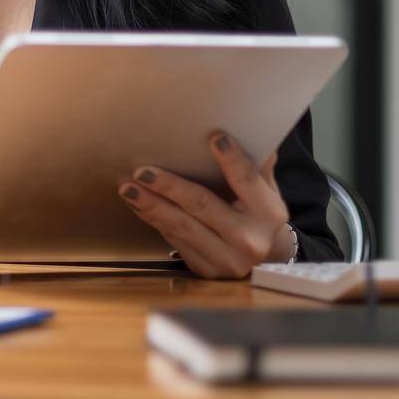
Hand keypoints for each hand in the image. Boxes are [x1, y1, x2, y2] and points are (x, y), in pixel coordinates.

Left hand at [117, 130, 295, 278]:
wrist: (263, 259)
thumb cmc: (257, 213)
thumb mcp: (266, 189)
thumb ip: (257, 164)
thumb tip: (253, 128)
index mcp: (269, 213)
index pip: (246, 180)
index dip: (231, 159)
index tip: (214, 137)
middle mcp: (250, 240)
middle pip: (202, 205)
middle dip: (169, 186)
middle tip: (142, 171)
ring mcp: (228, 260)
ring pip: (181, 226)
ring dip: (151, 205)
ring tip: (129, 188)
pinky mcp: (206, 270)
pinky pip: (174, 240)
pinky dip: (154, 220)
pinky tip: (138, 205)